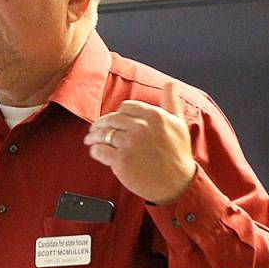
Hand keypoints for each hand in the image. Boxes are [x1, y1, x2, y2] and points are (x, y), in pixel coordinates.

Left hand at [84, 81, 196, 204]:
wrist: (177, 183)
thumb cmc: (178, 155)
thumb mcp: (179, 124)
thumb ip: (171, 102)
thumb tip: (170, 84)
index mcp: (154, 115)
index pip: (125, 107)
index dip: (116, 114)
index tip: (112, 121)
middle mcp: (141, 126)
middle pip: (111, 119)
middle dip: (100, 125)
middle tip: (94, 130)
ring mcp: (130, 143)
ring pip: (103, 134)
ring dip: (93, 137)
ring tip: (90, 140)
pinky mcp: (121, 160)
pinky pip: (99, 151)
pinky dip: (95, 151)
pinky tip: (95, 152)